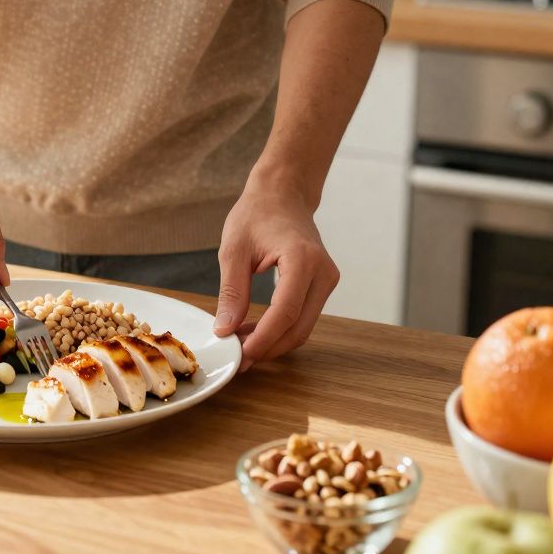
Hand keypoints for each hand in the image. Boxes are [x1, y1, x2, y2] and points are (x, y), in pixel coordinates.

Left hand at [212, 178, 339, 369]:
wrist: (282, 194)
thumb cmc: (257, 213)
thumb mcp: (234, 250)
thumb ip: (232, 291)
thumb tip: (225, 329)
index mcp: (302, 259)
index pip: (285, 312)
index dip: (263, 339)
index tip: (240, 355)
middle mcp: (323, 271)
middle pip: (299, 327)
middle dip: (268, 348)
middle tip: (237, 358)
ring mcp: (327, 279)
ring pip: (303, 327)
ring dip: (273, 341)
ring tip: (241, 343)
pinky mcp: (323, 285)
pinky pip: (304, 316)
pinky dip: (280, 329)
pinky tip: (254, 330)